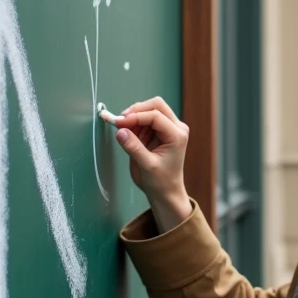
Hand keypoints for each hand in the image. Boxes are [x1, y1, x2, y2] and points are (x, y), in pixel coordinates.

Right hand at [107, 97, 191, 230]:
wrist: (166, 192)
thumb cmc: (161, 182)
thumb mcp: (147, 166)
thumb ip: (134, 148)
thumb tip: (120, 131)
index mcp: (177, 135)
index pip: (156, 116)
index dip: (136, 116)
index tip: (119, 122)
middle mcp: (176, 128)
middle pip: (156, 105)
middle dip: (136, 110)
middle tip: (120, 121)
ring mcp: (168, 128)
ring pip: (149, 110)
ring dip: (134, 116)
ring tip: (122, 129)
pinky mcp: (159, 131)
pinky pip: (145, 119)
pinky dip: (134, 122)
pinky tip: (127, 132)